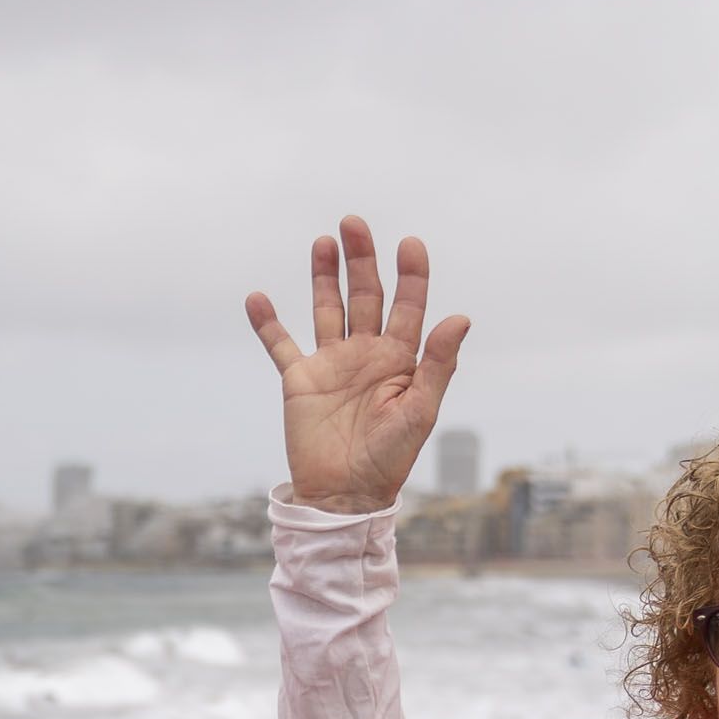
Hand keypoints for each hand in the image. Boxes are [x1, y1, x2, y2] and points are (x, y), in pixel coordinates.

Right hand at [243, 215, 469, 514]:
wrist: (345, 496)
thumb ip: (438, 363)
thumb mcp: (421, 410)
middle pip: (365, 295)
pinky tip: (258, 298)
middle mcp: (366, 353)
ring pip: (328, 308)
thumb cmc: (390, 458)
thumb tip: (460, 317)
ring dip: (324, 276)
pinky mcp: (299, 380)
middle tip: (354, 223)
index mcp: (401, 359)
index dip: (411, 274)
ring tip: (323, 242)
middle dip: (362, 259)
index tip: (410, 244)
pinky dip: (268, 323)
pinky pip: (281, 345)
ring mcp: (332, 363)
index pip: (408, 305)